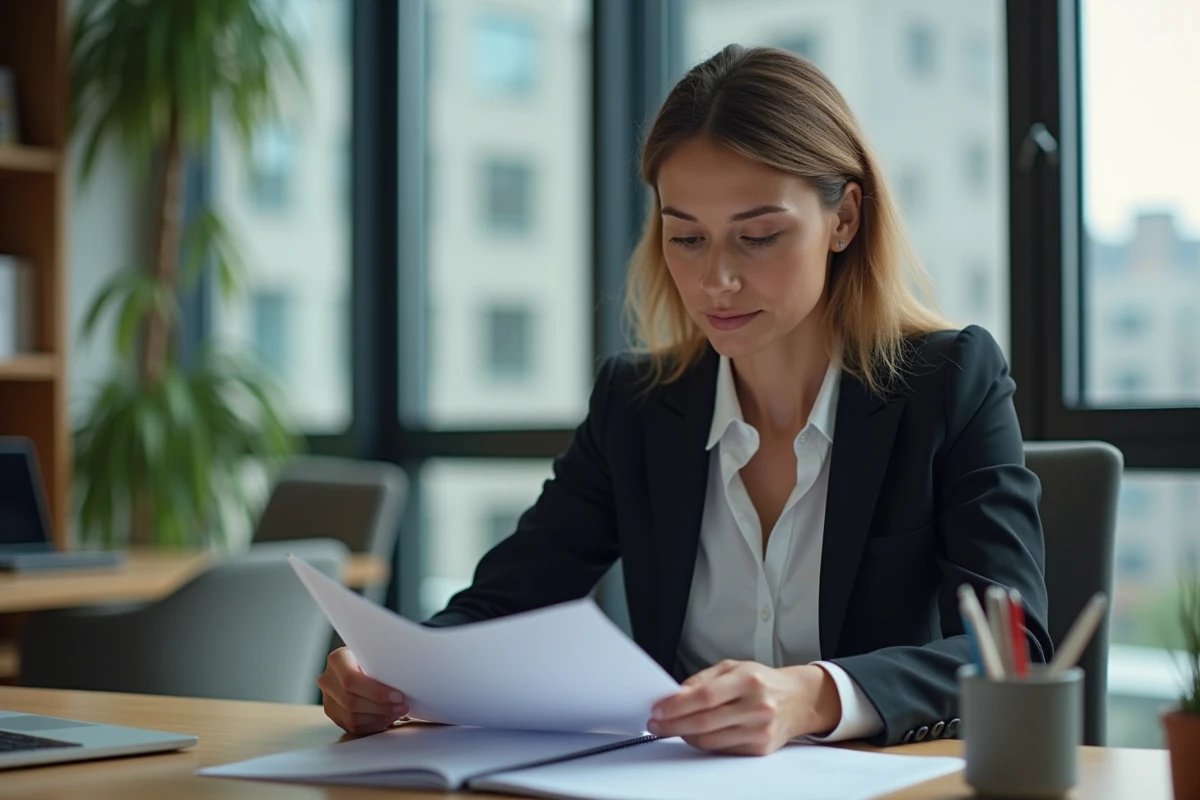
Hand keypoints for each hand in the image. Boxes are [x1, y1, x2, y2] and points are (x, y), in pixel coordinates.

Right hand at [317, 647, 408, 734]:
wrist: (359, 663)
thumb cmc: (372, 657)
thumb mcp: (375, 653)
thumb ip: (383, 663)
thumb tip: (403, 679)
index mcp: (337, 659)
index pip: (351, 679)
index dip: (375, 691)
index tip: (398, 696)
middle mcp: (328, 679)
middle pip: (351, 701)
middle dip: (381, 707)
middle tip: (403, 707)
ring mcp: (328, 699)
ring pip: (352, 717)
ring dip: (379, 718)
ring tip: (397, 712)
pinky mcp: (334, 715)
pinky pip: (353, 727)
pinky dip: (373, 725)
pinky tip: (387, 718)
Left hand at [646, 660, 840, 755]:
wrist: (798, 700)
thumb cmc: (762, 681)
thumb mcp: (733, 667)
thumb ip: (703, 680)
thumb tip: (675, 695)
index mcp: (748, 680)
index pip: (705, 696)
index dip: (677, 706)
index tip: (658, 710)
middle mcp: (757, 706)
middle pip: (705, 722)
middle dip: (674, 725)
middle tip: (656, 724)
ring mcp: (760, 730)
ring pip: (711, 741)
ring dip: (685, 736)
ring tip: (673, 728)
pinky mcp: (761, 748)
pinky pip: (723, 750)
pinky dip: (704, 744)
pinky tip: (695, 735)